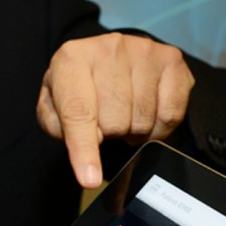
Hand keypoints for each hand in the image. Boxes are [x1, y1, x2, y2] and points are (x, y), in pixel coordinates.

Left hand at [37, 34, 193, 187]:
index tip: (89, 178)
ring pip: (143, 120)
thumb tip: (84, 150)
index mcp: (71, 59)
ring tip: (124, 115)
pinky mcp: (171, 59)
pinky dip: (158, 128)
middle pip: (114, 122)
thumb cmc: (80, 87)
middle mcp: (108, 48)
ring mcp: (143, 50)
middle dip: (109, 134)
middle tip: (105, 122)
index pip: (78, 112)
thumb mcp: (55, 105)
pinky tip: (146, 114)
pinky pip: (170, 115)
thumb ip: (59, 127)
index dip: (84, 149)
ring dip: (133, 131)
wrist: (107, 58)